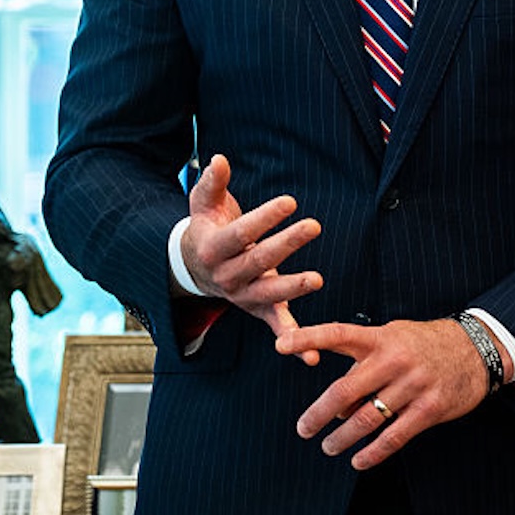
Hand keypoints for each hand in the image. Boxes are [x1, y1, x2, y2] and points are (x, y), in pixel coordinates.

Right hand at [180, 154, 324, 345]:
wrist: (195, 266)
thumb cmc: (207, 226)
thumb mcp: (203, 203)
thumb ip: (212, 182)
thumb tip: (219, 159)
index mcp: (213, 249)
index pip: (240, 233)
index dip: (264, 218)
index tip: (290, 201)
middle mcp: (227, 276)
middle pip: (258, 261)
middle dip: (286, 244)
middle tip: (314, 225)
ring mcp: (243, 296)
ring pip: (269, 293)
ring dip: (294, 288)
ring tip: (318, 279)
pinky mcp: (259, 309)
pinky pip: (276, 326)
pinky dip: (294, 342)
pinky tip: (312, 356)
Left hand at [286, 318, 490, 469]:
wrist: (476, 348)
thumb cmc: (425, 344)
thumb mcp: (394, 337)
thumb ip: (364, 362)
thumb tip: (338, 402)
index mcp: (381, 338)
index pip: (338, 334)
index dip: (308, 338)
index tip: (281, 345)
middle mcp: (394, 359)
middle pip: (346, 389)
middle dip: (318, 414)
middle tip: (303, 428)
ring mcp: (413, 384)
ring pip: (367, 418)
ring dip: (342, 438)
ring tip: (329, 447)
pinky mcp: (430, 408)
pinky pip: (394, 436)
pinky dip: (372, 453)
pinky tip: (358, 460)